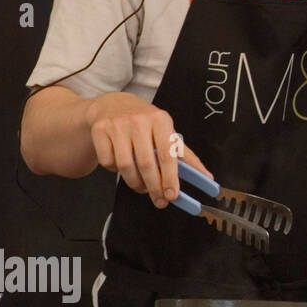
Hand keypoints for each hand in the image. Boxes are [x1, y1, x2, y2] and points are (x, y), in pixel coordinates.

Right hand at [85, 92, 210, 208]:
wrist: (113, 105)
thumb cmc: (145, 123)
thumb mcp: (167, 132)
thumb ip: (185, 156)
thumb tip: (207, 177)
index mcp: (161, 120)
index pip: (167, 155)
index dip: (170, 178)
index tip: (172, 195)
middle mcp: (139, 120)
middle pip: (146, 164)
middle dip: (153, 187)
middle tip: (159, 200)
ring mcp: (117, 125)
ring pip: (125, 166)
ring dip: (135, 182)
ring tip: (142, 186)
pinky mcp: (100, 130)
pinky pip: (107, 162)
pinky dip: (114, 170)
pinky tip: (122, 165)